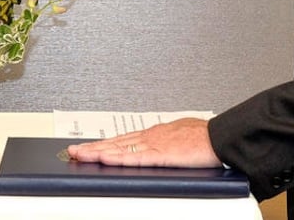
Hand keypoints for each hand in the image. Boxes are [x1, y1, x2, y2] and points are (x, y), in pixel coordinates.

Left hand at [66, 118, 221, 167]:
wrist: (220, 137)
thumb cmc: (205, 138)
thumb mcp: (180, 139)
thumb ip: (166, 145)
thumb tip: (160, 150)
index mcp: (155, 133)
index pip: (124, 139)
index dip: (105, 143)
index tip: (90, 146)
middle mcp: (151, 136)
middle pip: (116, 142)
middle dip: (93, 147)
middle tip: (73, 151)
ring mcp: (154, 145)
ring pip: (120, 149)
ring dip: (98, 152)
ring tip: (80, 155)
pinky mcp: (161, 155)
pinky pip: (134, 158)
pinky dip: (117, 158)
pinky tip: (105, 159)